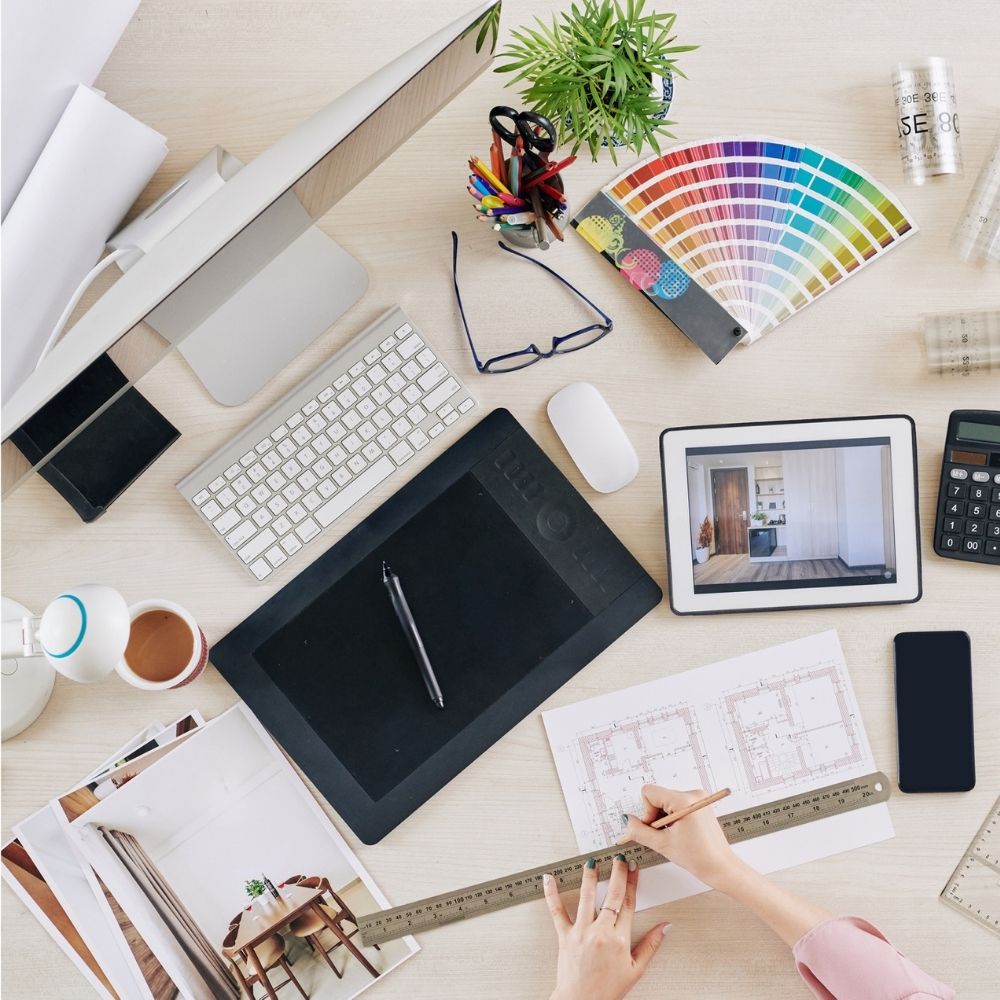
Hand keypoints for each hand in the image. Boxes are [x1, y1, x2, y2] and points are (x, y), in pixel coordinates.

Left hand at [543, 854, 669, 999]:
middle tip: (619, 857)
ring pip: (586, 898)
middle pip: (611, 896)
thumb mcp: (636, 970)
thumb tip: (666, 926)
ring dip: (589, 877)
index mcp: (619, 939)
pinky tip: (549, 878)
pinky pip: (556, 911)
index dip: (632, 882)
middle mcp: (600, 932)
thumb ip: (651, 945)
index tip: (634, 867)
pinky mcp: (564, 936)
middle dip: (616, 873)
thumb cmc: (608, 990)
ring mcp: (581, 932)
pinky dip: (551, 894)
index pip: (628, 903)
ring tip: (592, 861)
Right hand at [620, 786, 742, 890]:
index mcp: (684, 800)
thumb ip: (640, 831)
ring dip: (664, 818)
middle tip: (664, 835)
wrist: (722, 867)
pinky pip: (677, 804)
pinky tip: (680, 832)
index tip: (654, 828)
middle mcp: (693, 794)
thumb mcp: (663, 844)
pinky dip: (673, 817)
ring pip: (667, 801)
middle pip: (658, 796)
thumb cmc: (699, 858)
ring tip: (674, 835)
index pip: (649, 792)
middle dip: (656, 816)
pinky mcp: (700, 804)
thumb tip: (628, 821)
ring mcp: (698, 798)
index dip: (647, 812)